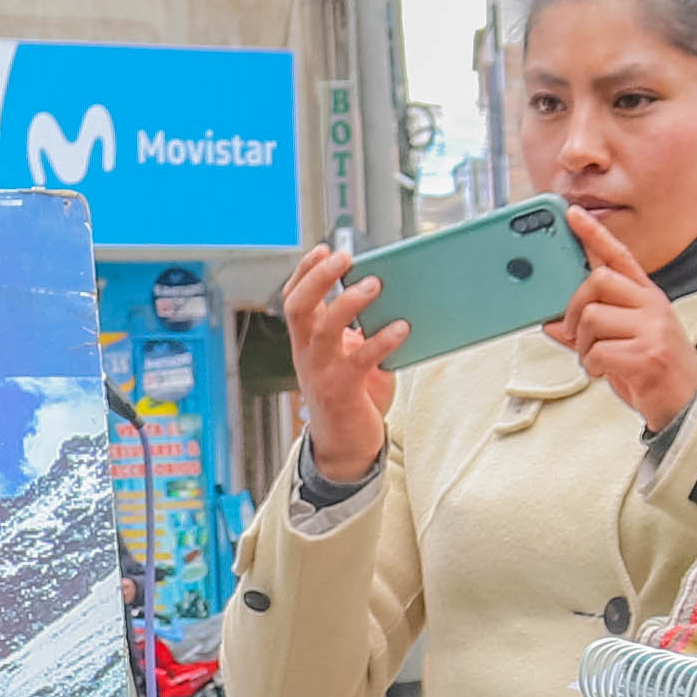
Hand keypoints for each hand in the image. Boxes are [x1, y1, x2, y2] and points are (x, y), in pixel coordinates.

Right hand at [277, 241, 403, 486]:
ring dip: (348, 303)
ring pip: (324, 330)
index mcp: (307, 342)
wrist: (346, 448)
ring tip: (375, 285)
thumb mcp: (352, 355)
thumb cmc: (353, 397)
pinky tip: (402, 327)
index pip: (294, 298)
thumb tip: (391, 297)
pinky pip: (359, 361)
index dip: (305, 271)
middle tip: (344, 258)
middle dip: (318, 278)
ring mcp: (321, 373)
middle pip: (299, 306)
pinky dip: (381, 340)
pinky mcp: (342, 392)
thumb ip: (361, 330)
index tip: (324, 249)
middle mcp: (307, 354)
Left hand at [554, 207, 695, 433]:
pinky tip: (605, 372)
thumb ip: (590, 328)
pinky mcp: (646, 355)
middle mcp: (652, 306)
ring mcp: (652, 329)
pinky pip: (598, 351)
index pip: (619, 256)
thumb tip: (552, 324)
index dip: (594, 235)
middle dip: (575, 307)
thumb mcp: (624, 340)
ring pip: (593, 317)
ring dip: (583, 344)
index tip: (572, 214)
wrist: (687, 404)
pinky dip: (592, 365)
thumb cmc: (652, 370)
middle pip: (598, 281)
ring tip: (596, 358)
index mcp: (648, 297)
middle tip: (576, 332)